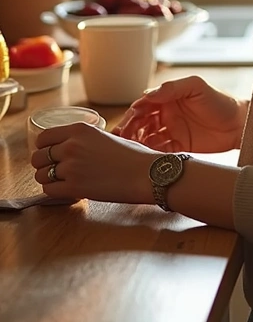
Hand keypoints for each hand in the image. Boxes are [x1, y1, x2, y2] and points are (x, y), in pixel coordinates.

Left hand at [32, 123, 155, 203]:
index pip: (43, 138)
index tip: (49, 154)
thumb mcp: (105, 135)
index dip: (43, 148)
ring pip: (40, 175)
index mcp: (79, 129)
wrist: (145, 173)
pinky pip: (49, 190)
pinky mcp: (74, 187)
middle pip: (37, 157)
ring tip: (63, 181)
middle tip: (55, 170)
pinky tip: (67, 190)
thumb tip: (72, 146)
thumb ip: (84, 139)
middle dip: (42, 165)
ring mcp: (71, 167)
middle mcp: (71, 146)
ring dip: (48, 180)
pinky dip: (55, 192)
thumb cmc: (132, 154)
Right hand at [112, 75, 248, 152]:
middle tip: (122, 138)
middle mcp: (167, 115)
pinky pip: (158, 151)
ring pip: (147, 138)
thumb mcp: (197, 87)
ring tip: (129, 149)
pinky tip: (143, 157)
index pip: (144, 105)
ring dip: (136, 142)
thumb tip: (148, 94)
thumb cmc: (220, 101)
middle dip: (130, 129)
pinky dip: (149, 154)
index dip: (134, 112)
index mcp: (168, 99)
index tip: (127, 120)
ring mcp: (171, 132)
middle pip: (142, 122)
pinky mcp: (178, 148)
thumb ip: (173, 88)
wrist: (239, 124)